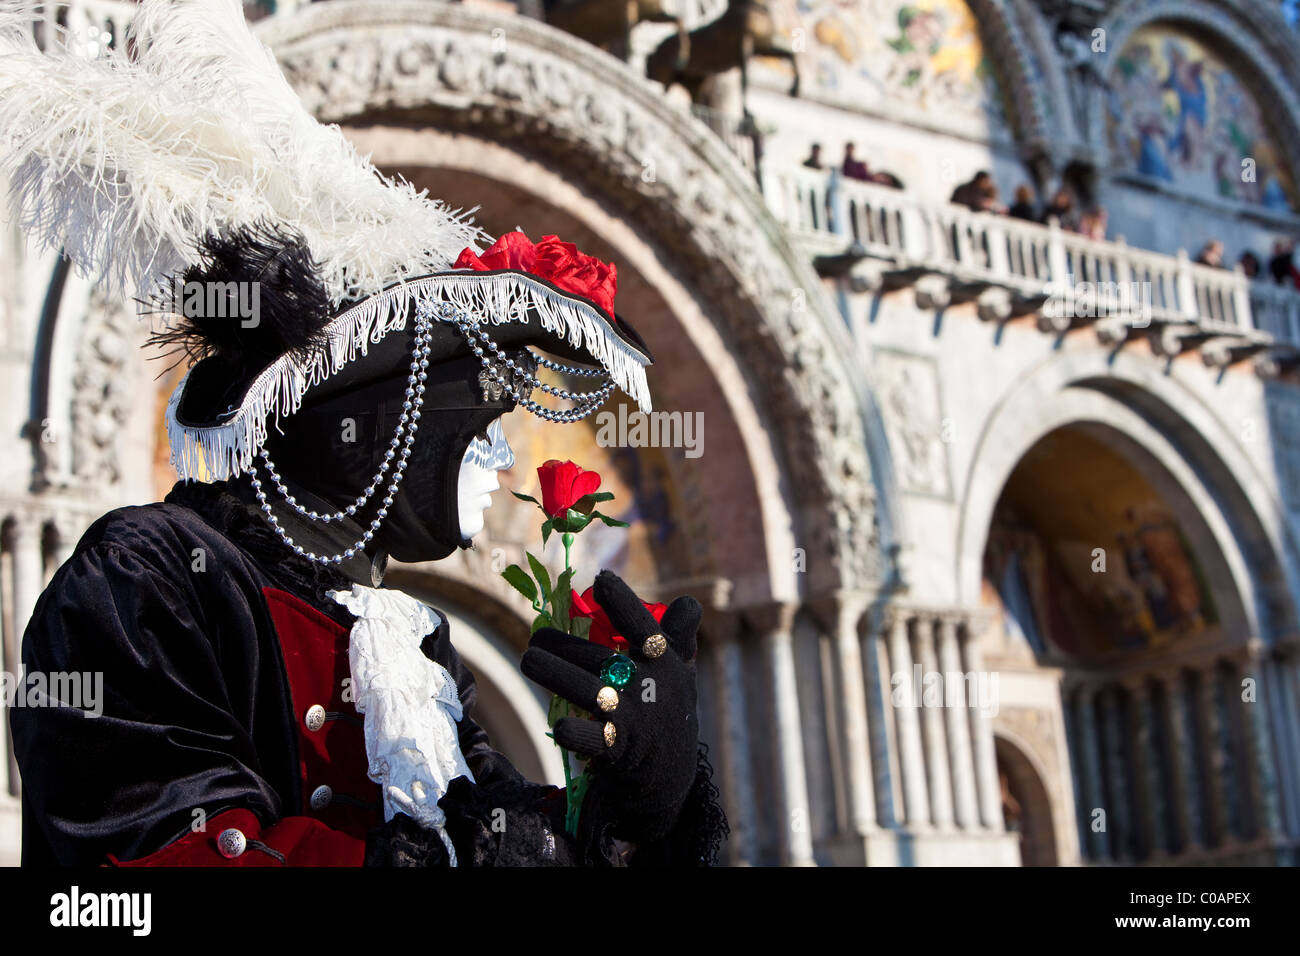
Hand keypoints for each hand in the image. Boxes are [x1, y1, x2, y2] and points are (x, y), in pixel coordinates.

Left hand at [520, 569, 701, 842]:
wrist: (670, 774)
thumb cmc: (669, 708)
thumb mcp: (681, 671)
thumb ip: (680, 637)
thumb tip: (688, 604)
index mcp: (666, 663)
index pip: (646, 628)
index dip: (625, 604)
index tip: (603, 580)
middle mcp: (651, 688)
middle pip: (602, 659)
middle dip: (565, 645)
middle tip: (535, 636)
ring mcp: (634, 720)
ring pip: (588, 692)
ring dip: (555, 674)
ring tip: (529, 659)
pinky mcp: (619, 750)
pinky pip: (592, 740)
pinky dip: (575, 733)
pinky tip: (559, 726)